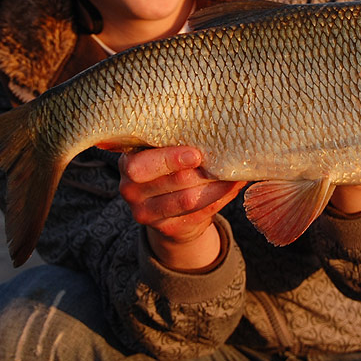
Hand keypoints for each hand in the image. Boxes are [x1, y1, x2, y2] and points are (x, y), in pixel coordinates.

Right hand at [118, 146, 244, 269]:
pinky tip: (232, 187)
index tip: (196, 154)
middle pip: (169, 182)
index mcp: (127, 163)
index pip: (140, 165)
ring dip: (216, 185)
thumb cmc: (167, 167)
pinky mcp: (166, 229)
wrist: (166, 207)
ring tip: (234, 173)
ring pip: (187, 199)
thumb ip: (175, 142)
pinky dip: (219, 198)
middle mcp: (130, 190)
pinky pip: (199, 213)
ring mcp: (146, 213)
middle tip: (221, 163)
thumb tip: (213, 131)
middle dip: (199, 172)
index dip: (169, 159)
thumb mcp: (161, 151)